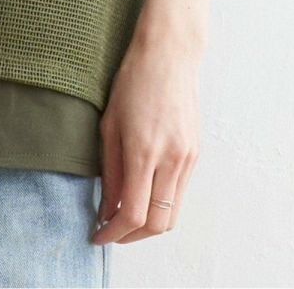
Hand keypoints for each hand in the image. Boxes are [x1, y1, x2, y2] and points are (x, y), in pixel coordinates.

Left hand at [90, 27, 201, 245]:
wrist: (169, 55)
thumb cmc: (133, 82)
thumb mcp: (109, 125)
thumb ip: (111, 171)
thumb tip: (108, 208)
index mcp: (145, 152)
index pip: (133, 214)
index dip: (113, 233)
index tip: (98, 235)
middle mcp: (171, 160)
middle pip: (157, 225)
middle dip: (132, 237)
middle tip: (111, 231)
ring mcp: (187, 158)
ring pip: (172, 214)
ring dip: (148, 224)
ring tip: (124, 215)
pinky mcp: (196, 154)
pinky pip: (179, 193)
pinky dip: (160, 203)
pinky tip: (142, 192)